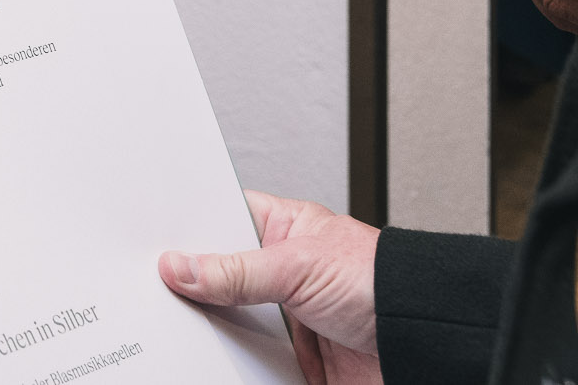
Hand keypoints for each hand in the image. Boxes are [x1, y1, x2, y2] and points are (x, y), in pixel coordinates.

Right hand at [160, 191, 379, 384]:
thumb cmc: (386, 285)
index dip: (187, 224)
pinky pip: (247, 358)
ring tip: (177, 324)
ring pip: (229, 318)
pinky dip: (231, 361)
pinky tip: (211, 357)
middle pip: (218, 273)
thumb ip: (236, 270)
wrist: (429, 347)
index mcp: (284, 228)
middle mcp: (282, 270)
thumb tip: (178, 267)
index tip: (148, 237)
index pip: (221, 217)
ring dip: (210, 324)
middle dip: (191, 281)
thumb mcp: (299, 266)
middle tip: (154, 284)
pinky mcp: (291, 356)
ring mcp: (285, 315)